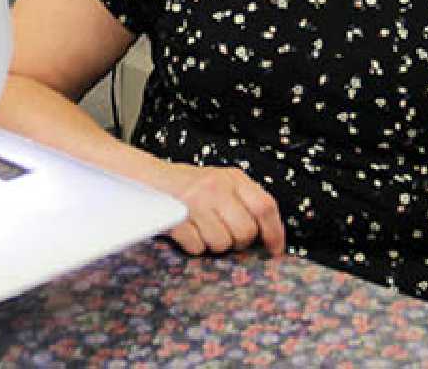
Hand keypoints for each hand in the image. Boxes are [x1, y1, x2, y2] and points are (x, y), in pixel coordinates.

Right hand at [156, 162, 285, 256]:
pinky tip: (190, 231)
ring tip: (205, 230)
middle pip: (245, 231)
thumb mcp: (223, 183)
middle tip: (228, 237)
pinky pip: (197, 247)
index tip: (276, 250)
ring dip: (214, 244)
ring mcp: (195, 202)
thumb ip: (246, 201)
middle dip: (239, 242)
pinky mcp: (176, 218)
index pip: (264, 206)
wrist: (152, 178)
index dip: (274, 232)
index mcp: (233, 178)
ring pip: (222, 243)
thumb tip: (270, 237)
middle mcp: (216, 187)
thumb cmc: (193, 185)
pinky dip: (195, 246)